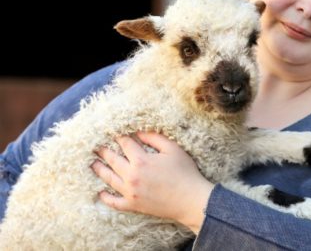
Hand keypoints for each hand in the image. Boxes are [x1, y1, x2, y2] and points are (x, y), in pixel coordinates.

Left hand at [91, 131, 213, 233]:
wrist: (190, 200)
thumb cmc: (185, 172)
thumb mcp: (173, 149)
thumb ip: (154, 138)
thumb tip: (138, 132)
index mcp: (141, 161)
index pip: (125, 144)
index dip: (119, 136)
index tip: (113, 131)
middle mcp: (131, 176)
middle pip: (112, 160)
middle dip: (103, 151)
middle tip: (95, 145)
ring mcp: (130, 192)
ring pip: (109, 179)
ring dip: (99, 170)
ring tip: (92, 163)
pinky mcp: (133, 205)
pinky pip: (114, 202)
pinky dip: (106, 198)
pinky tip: (100, 192)